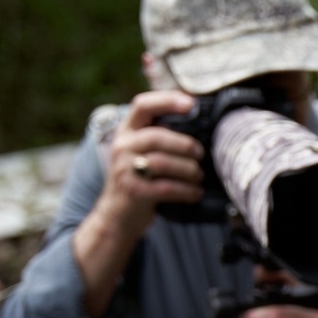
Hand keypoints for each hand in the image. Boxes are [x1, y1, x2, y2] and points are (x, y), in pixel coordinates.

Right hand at [97, 90, 205, 239]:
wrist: (117, 216)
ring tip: (199, 176)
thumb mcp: (140, 152)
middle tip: (201, 154)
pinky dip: (187, 191)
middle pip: (157, 137)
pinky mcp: (134, 192)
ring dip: (189, 170)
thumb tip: (200, 122)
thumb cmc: (140, 179)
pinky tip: (196, 193)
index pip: (142, 106)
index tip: (191, 104)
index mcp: (126, 132)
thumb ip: (159, 137)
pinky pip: (167, 188)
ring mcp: (125, 170)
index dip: (167, 101)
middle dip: (185, 145)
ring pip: (163, 163)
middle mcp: (122, 147)